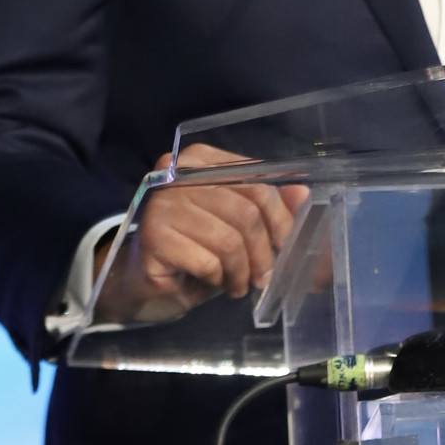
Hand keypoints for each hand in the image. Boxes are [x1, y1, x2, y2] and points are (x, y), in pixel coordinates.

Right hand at [93, 143, 307, 324]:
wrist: (141, 278)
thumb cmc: (193, 247)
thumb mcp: (235, 225)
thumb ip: (267, 206)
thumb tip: (303, 193)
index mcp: (201, 160)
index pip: (256, 181)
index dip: (280, 216)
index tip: (285, 244)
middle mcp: (178, 173)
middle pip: (247, 211)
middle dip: (263, 251)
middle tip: (264, 275)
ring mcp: (162, 203)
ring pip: (230, 240)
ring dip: (242, 271)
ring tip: (239, 284)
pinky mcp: (154, 236)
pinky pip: (208, 260)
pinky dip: (218, 278)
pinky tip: (213, 282)